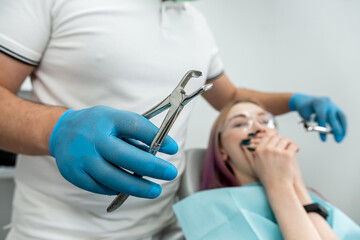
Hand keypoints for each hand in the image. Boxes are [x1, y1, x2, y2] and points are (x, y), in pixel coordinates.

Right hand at [49, 106, 177, 197]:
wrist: (61, 132)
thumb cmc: (96, 126)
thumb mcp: (115, 120)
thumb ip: (136, 134)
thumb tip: (160, 151)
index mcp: (107, 119)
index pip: (134, 125)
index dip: (155, 137)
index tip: (172, 148)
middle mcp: (92, 137)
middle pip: (124, 156)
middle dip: (151, 167)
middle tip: (170, 173)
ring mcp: (81, 157)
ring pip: (112, 177)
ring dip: (137, 187)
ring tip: (155, 190)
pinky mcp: (74, 174)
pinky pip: (100, 187)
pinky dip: (117, 189)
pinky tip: (129, 188)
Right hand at [247, 133, 298, 186]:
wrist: (277, 187)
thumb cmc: (266, 177)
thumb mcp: (254, 165)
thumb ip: (248, 154)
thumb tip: (243, 146)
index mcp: (259, 150)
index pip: (267, 137)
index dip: (273, 138)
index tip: (277, 141)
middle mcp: (267, 149)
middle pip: (276, 137)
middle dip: (281, 140)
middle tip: (285, 144)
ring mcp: (277, 152)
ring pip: (285, 140)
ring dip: (289, 143)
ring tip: (291, 146)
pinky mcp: (287, 155)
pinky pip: (293, 145)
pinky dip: (296, 146)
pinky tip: (296, 149)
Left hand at [289, 93, 346, 141]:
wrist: (305, 100)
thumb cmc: (304, 109)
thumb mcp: (304, 115)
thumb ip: (312, 122)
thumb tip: (323, 132)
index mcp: (318, 103)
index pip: (322, 117)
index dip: (323, 128)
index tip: (324, 140)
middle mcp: (327, 103)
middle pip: (333, 117)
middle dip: (337, 130)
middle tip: (338, 141)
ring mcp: (333, 105)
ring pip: (341, 117)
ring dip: (343, 128)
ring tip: (340, 139)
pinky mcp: (336, 108)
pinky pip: (342, 117)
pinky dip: (342, 126)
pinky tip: (341, 134)